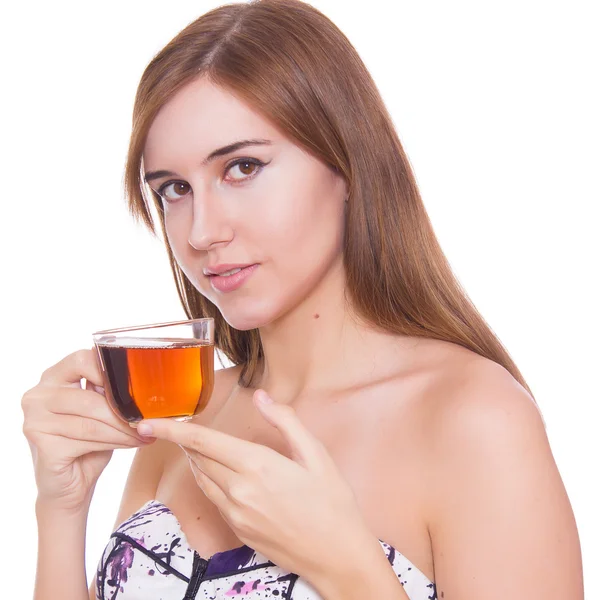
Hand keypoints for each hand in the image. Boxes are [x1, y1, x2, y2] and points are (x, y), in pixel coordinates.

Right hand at [21, 349, 154, 512]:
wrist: (69, 484)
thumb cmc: (88, 442)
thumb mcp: (100, 410)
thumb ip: (108, 392)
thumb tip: (142, 384)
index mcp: (53, 377)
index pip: (82, 360)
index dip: (110, 371)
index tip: (134, 388)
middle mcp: (38, 396)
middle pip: (90, 398)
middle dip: (123, 413)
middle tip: (147, 421)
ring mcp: (35, 420)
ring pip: (92, 422)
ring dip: (124, 431)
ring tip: (144, 434)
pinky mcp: (41, 444)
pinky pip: (87, 440)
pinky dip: (115, 443)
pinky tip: (132, 444)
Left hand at [136, 389, 374, 580]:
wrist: (337, 556)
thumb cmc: (332, 502)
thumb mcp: (316, 455)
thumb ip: (285, 421)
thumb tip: (261, 397)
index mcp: (258, 466)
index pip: (203, 441)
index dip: (172, 430)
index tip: (147, 422)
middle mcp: (239, 491)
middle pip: (198, 458)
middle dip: (186, 440)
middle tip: (178, 425)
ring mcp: (236, 515)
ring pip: (203, 479)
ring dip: (196, 459)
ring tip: (200, 445)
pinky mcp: (238, 531)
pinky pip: (213, 498)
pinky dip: (209, 480)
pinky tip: (221, 473)